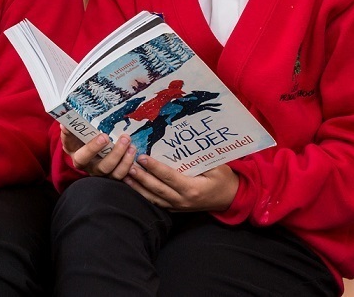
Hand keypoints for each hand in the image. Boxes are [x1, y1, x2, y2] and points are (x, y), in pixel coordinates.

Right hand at [61, 126, 137, 180]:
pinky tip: (134, 153)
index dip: (93, 148)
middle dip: (115, 154)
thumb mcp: (71, 136)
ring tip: (132, 146)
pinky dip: (130, 166)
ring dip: (126, 160)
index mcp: (78, 158)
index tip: (104, 136)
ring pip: (115, 173)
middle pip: (103, 167)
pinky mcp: (112, 175)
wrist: (80, 150)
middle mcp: (90, 169)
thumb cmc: (76, 140)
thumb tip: (64, 125)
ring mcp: (102, 174)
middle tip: (124, 139)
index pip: (82, 157)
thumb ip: (68, 131)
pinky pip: (123, 175)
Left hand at [123, 156, 239, 211]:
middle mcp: (183, 200)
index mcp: (193, 188)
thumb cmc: (223, 179)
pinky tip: (133, 187)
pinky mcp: (176, 209)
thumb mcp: (216, 166)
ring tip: (123, 176)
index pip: (169, 177)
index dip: (155, 167)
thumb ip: (199, 158)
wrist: (230, 198)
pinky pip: (157, 203)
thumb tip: (182, 143)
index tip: (142, 157)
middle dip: (141, 177)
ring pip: (154, 198)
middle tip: (127, 165)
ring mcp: (179, 206)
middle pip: (157, 189)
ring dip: (138, 188)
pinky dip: (144, 195)